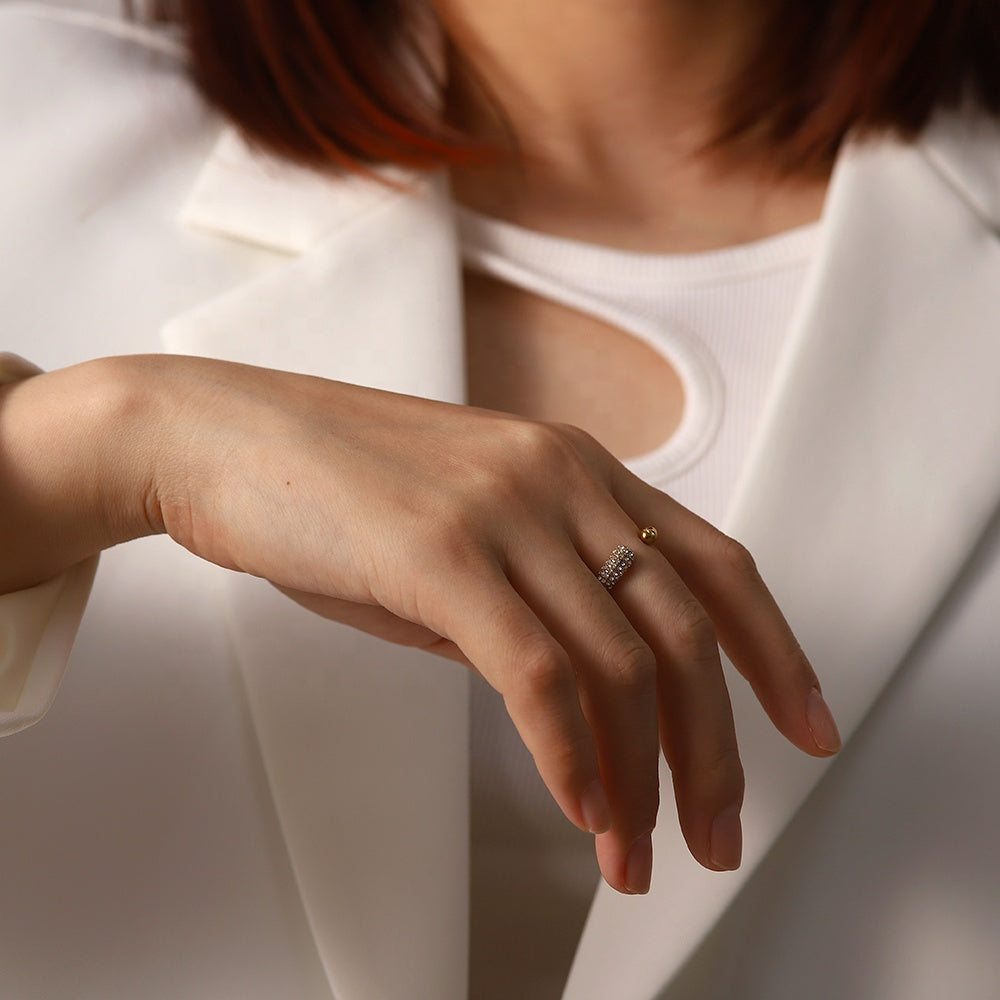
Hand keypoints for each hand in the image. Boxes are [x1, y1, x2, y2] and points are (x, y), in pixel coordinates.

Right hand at [134, 355, 839, 894]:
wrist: (223, 438)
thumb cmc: (335, 488)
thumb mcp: (463, 531)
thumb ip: (530, 596)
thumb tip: (578, 697)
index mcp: (576, 465)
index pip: (714, 564)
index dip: (776, 653)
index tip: (807, 727)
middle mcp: (559, 477)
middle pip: (686, 630)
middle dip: (716, 750)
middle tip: (719, 833)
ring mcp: (504, 511)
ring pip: (621, 663)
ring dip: (642, 776)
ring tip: (639, 853)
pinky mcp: (441, 554)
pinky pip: (538, 675)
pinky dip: (570, 757)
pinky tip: (579, 809)